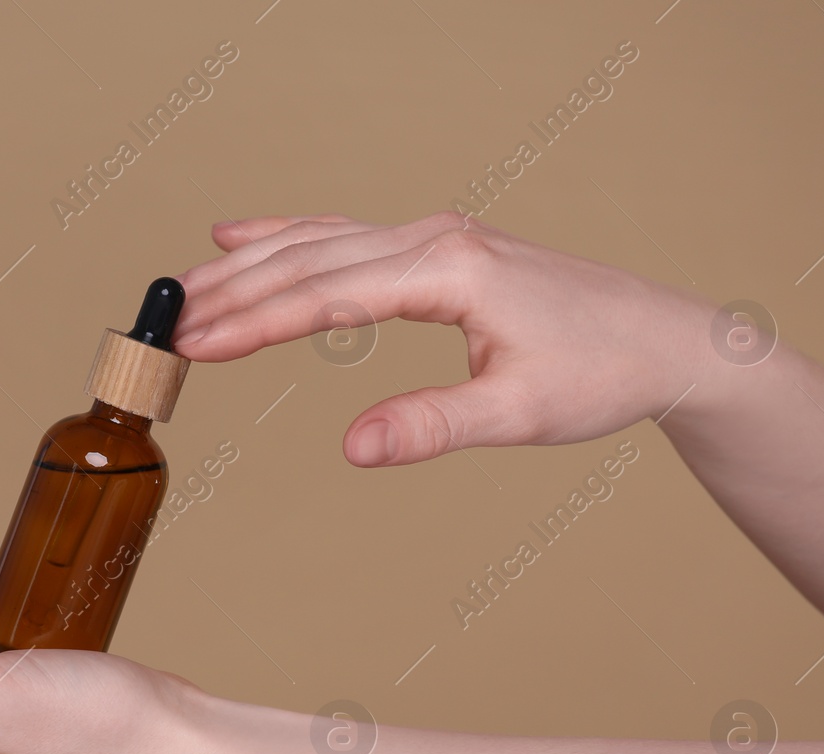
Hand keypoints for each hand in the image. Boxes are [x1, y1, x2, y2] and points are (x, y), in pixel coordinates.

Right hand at [172, 212, 723, 466]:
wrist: (661, 340)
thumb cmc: (600, 373)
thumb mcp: (520, 413)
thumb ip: (433, 426)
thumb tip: (354, 448)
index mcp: (449, 271)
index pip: (326, 296)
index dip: (253, 323)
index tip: (194, 347)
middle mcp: (434, 239)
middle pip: (307, 259)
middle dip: (230, 293)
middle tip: (162, 328)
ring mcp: (434, 237)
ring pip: (318, 242)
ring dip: (247, 265)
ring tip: (181, 292)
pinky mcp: (437, 249)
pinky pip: (344, 235)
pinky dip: (287, 237)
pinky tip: (244, 236)